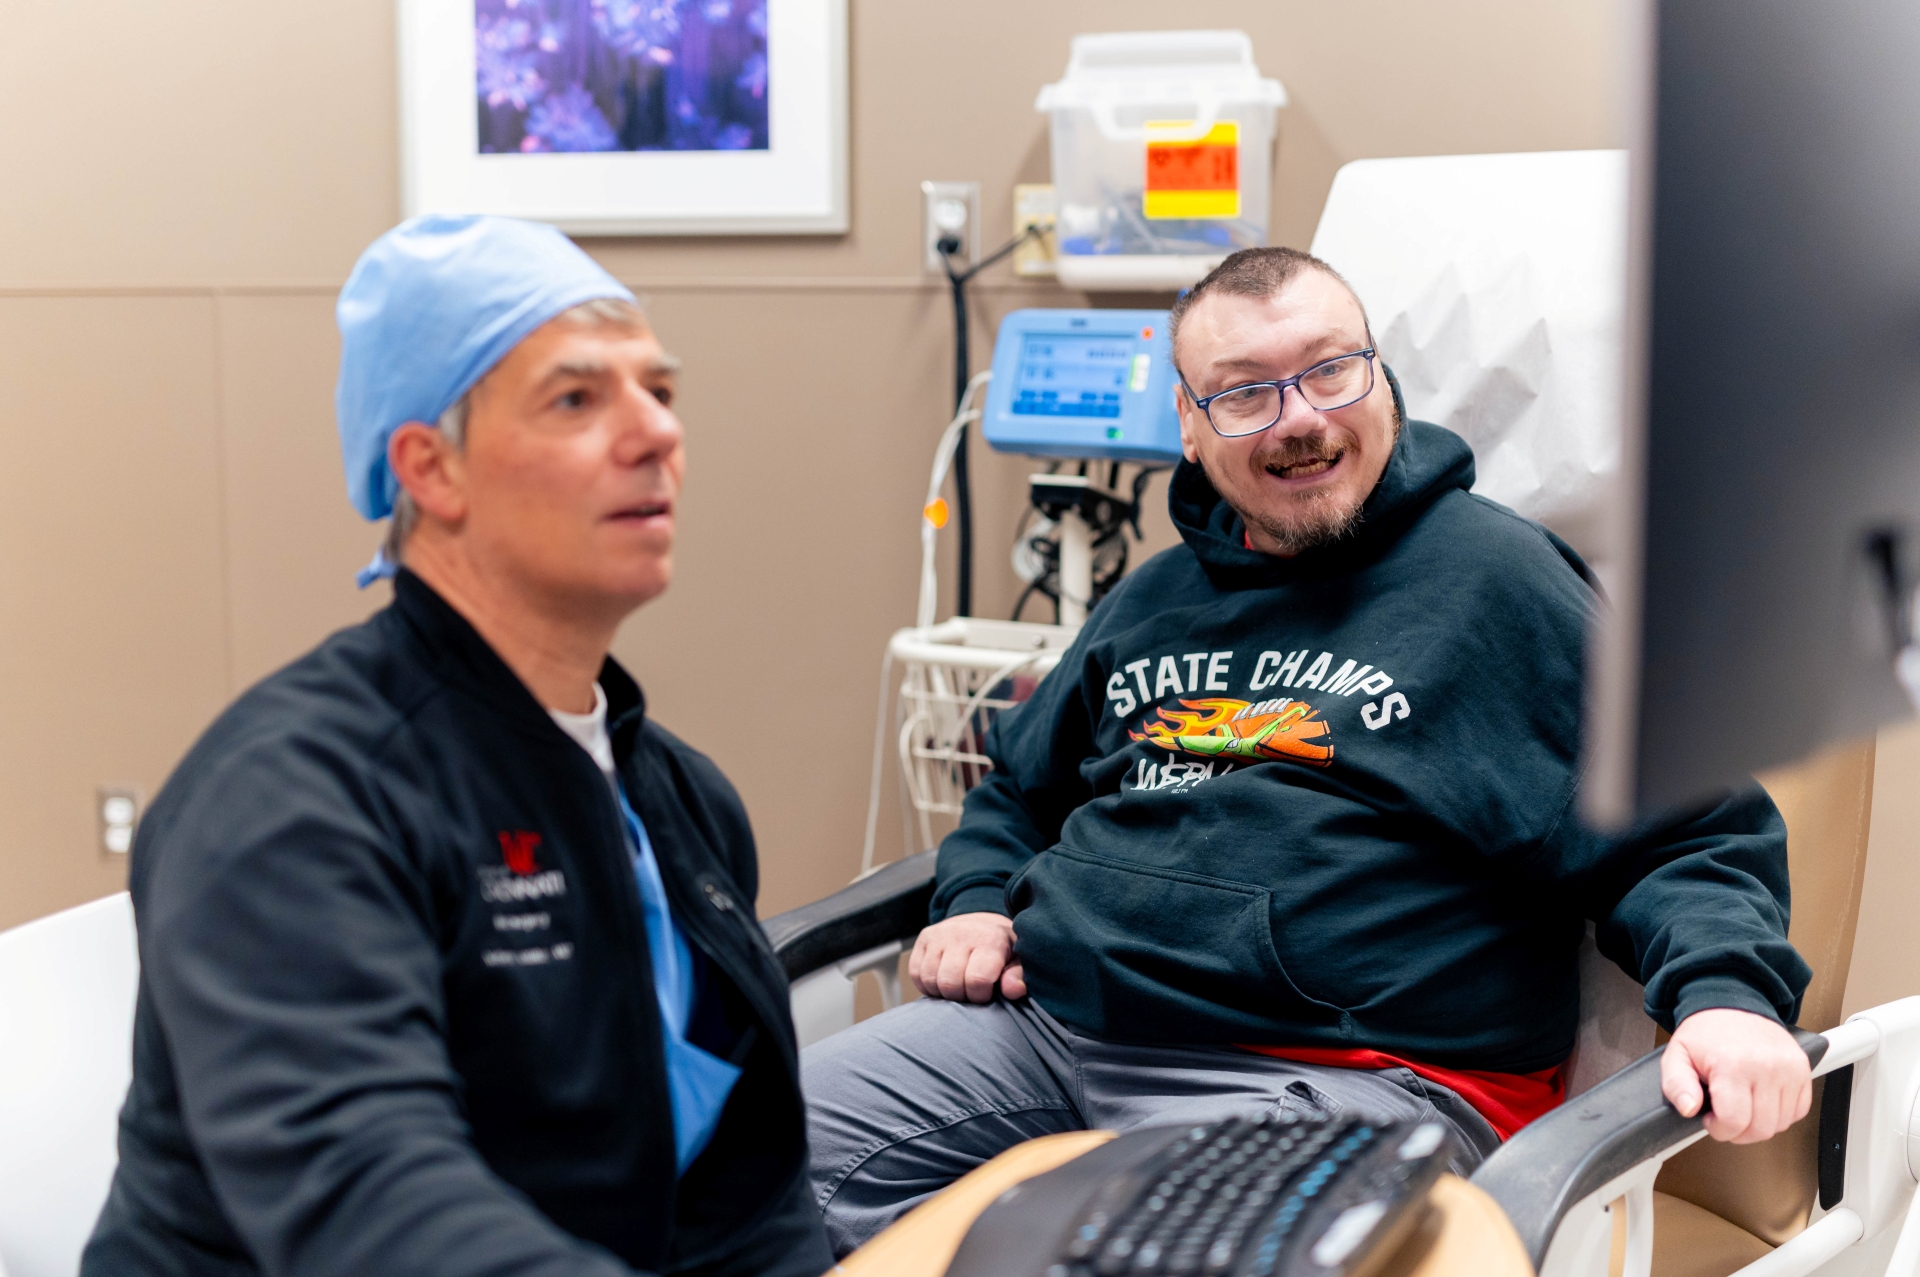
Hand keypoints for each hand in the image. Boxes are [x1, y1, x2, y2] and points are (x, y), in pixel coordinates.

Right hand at [909, 912, 1025, 1002]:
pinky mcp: (923, 938)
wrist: (982, 924)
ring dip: (943, 992)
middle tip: (970, 992)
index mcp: (990, 939)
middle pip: (950, 983)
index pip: (976, 980)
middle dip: (960, 996)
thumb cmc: (1003, 950)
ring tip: (958, 987)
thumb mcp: (1018, 960)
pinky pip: (916, 973)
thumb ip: (1017, 976)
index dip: (980, 995)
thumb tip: (1015, 991)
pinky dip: (927, 985)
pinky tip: (942, 982)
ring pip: (930, 979)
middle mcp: (961, 933)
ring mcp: (939, 934)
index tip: (986, 992)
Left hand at [1661, 1007, 1811, 1143]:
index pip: (1734, 1122)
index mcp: (1732, 1065)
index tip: (1711, 1119)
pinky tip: (1761, 1100)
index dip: (1719, 1129)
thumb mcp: (1677, 1055)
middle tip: (1725, 1115)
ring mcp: (1789, 1069)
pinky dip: (1780, 1114)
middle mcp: (1766, 1068)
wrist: (1732, 1001)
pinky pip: (1798, 1111)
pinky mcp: (1803, 1070)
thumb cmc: (1705, 1032)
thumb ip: (1676, 1085)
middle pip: (1761, 1129)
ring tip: (1742, 1105)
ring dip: (1760, 1124)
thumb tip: (1688, 1108)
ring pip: (1781, 1124)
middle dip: (1738, 1132)